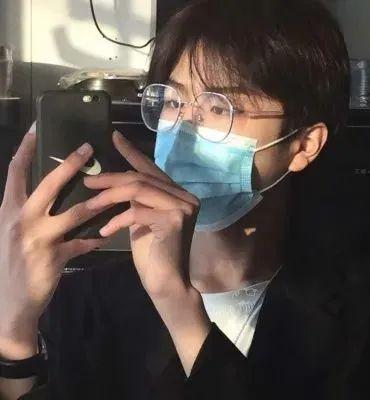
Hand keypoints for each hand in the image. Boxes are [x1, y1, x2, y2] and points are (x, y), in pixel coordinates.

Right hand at [0, 123, 110, 358]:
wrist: (9, 304)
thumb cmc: (11, 263)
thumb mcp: (13, 231)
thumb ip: (28, 210)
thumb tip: (48, 189)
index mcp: (9, 209)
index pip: (15, 172)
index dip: (24, 148)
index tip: (36, 127)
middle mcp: (21, 219)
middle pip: (49, 185)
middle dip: (70, 165)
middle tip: (88, 148)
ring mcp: (37, 239)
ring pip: (74, 213)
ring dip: (98, 203)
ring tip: (116, 193)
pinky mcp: (54, 258)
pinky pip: (83, 244)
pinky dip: (95, 239)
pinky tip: (107, 237)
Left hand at [84, 130, 200, 300]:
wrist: (167, 284)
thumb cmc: (152, 255)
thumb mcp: (140, 220)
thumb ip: (136, 199)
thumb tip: (114, 181)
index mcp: (177, 194)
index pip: (151, 169)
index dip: (131, 152)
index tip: (114, 137)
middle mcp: (185, 196)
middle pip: (142, 178)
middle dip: (111, 178)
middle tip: (88, 181)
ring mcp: (184, 207)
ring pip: (140, 189)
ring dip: (110, 197)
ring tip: (89, 205)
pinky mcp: (176, 220)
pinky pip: (138, 211)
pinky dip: (117, 220)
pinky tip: (104, 232)